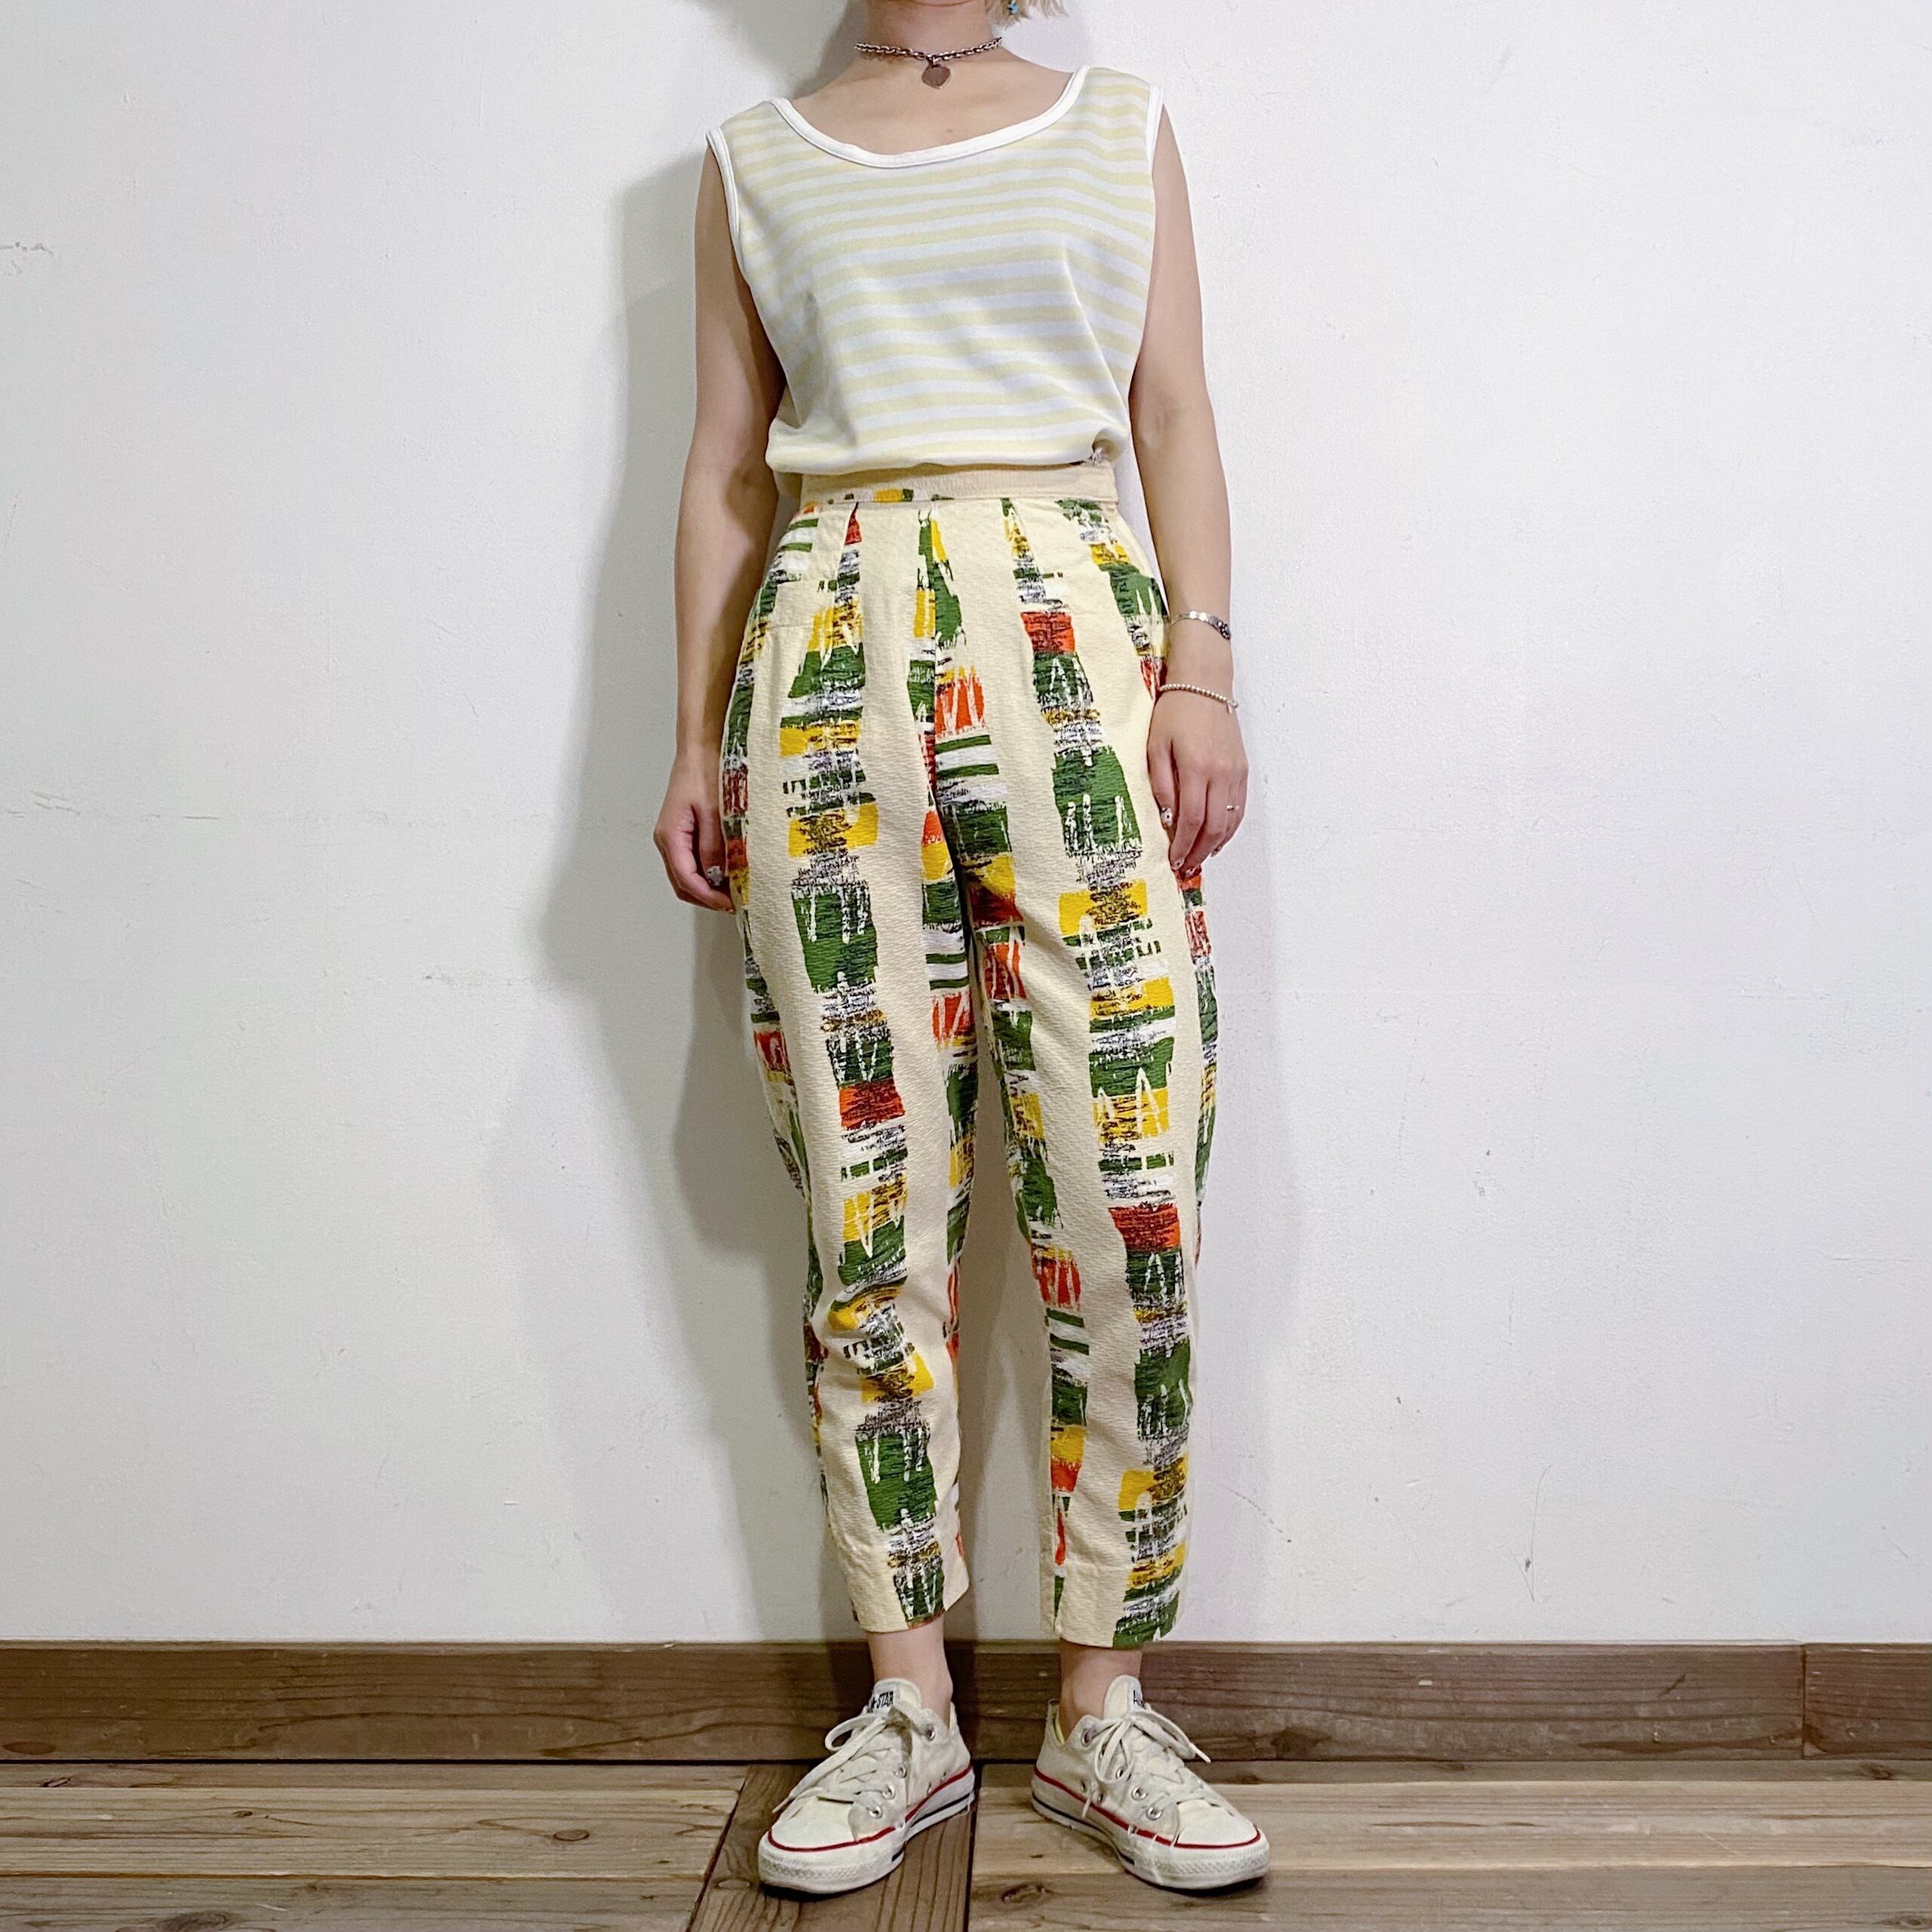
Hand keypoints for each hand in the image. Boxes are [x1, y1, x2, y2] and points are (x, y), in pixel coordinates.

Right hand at [655, 747, 732, 910]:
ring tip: (734, 890)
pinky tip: (727, 871)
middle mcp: (668, 839)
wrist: (699, 749)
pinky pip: (693, 860)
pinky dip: (708, 872)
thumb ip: (714, 846)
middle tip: (734, 902)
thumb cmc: (704, 772)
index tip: (730, 903)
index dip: (708, 897)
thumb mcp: (714, 812)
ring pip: (687, 875)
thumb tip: (717, 876)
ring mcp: (675, 837)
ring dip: (708, 887)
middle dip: (707, 897)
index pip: (686, 879)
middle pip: (683, 883)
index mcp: (671, 835)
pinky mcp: (684, 832)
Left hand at [1148, 684, 1246, 876]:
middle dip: (1199, 852)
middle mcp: (1221, 773)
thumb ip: (1161, 784)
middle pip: (1213, 826)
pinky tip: (1217, 839)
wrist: (1204, 683)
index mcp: (1196, 767)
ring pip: (1230, 821)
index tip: (1173, 861)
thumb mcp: (1156, 746)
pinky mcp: (1242, 769)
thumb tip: (1168, 819)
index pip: (1192, 819)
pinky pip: (1239, 808)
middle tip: (1185, 869)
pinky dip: (1229, 828)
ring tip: (1199, 860)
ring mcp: (1235, 772)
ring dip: (1215, 845)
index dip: (1183, 845)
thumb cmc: (1174, 712)